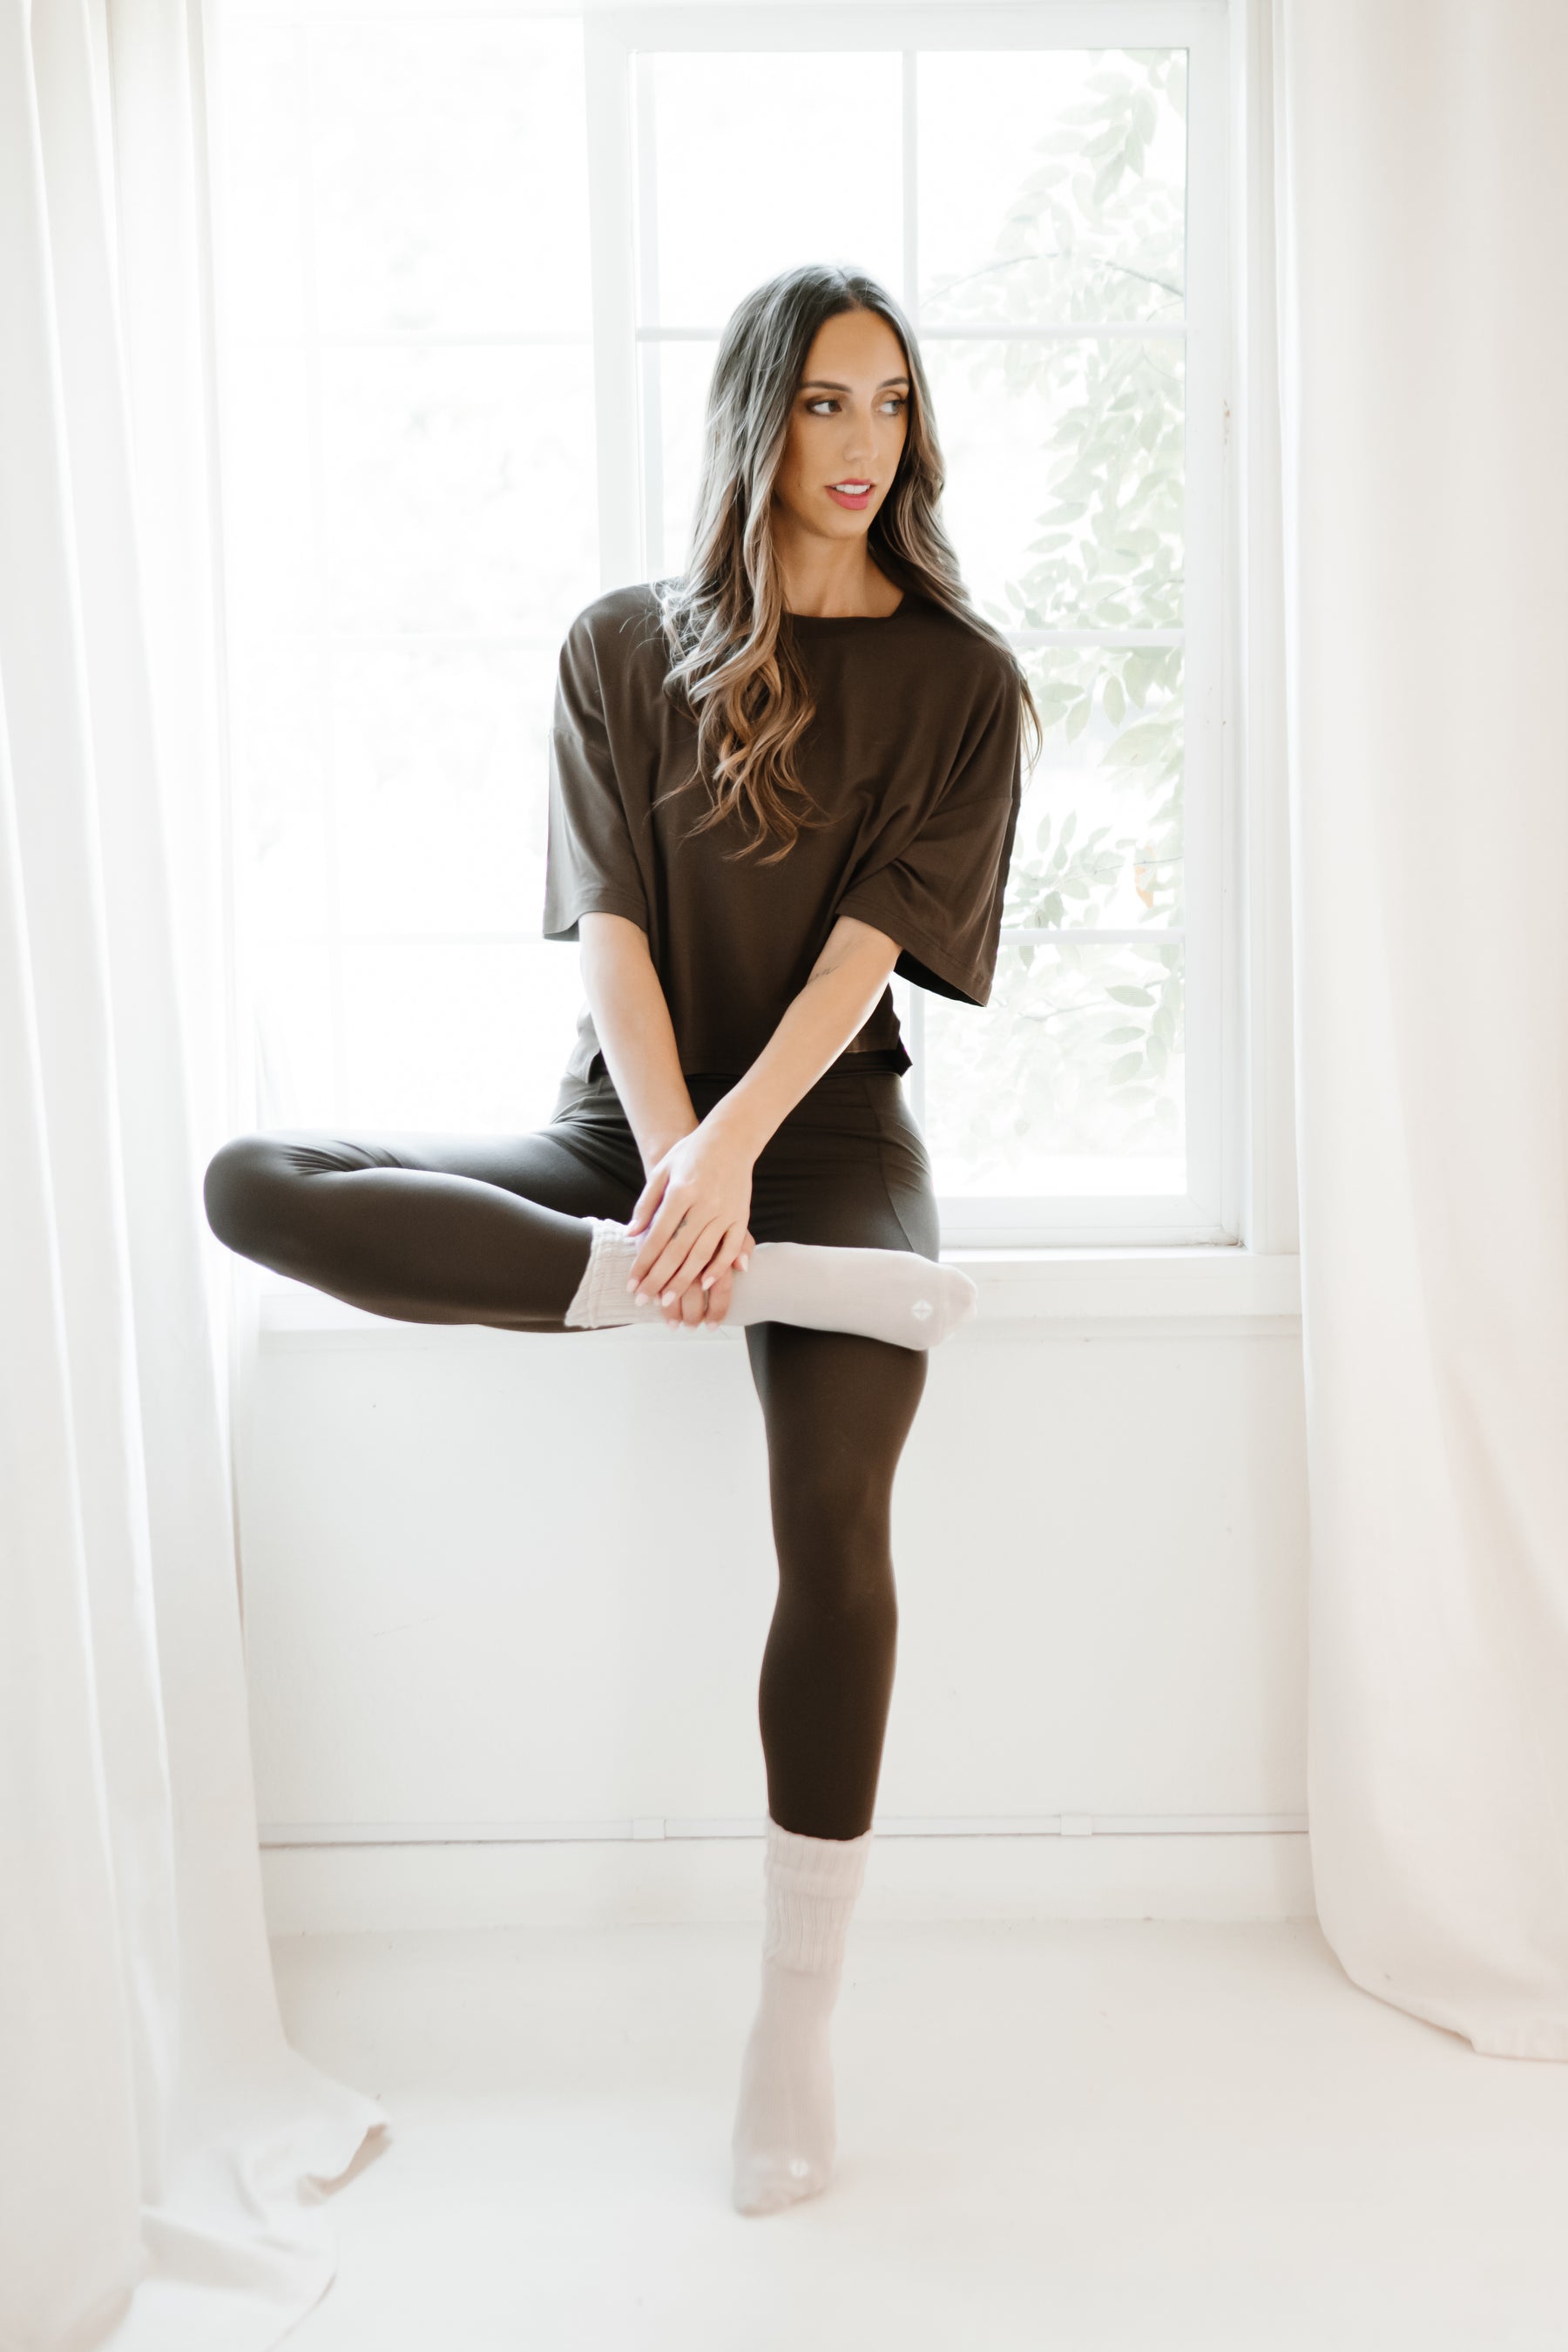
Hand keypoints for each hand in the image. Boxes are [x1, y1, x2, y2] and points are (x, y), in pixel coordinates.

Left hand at [628, 1118, 754, 1323]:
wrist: (731, 1137)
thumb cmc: (690, 1153)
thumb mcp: (662, 1171)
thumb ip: (646, 1204)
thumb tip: (631, 1235)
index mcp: (680, 1192)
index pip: (657, 1236)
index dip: (643, 1263)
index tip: (632, 1284)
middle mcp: (703, 1204)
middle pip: (677, 1251)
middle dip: (659, 1279)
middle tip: (645, 1300)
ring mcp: (725, 1212)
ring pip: (702, 1254)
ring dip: (685, 1280)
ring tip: (669, 1300)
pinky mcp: (741, 1216)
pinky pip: (731, 1247)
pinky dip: (719, 1267)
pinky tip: (706, 1284)